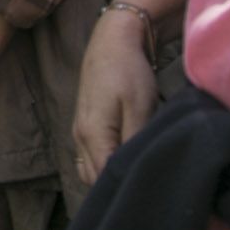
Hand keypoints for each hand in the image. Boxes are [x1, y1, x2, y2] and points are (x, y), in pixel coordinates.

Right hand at [72, 13, 158, 185]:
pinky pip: (89, 158)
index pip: (104, 178)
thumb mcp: (140, 107)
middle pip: (94, 179)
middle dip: (115, 186)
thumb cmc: (129, 71)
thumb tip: (137, 170)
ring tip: (136, 175)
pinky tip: (124, 161)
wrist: (112, 41)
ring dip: (108, 177)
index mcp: (91, 134)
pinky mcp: (85, 126)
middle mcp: (79, 137)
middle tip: (147, 185)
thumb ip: (135, 142)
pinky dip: (104, 166)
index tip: (149, 188)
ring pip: (89, 170)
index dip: (125, 186)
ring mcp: (79, 131)